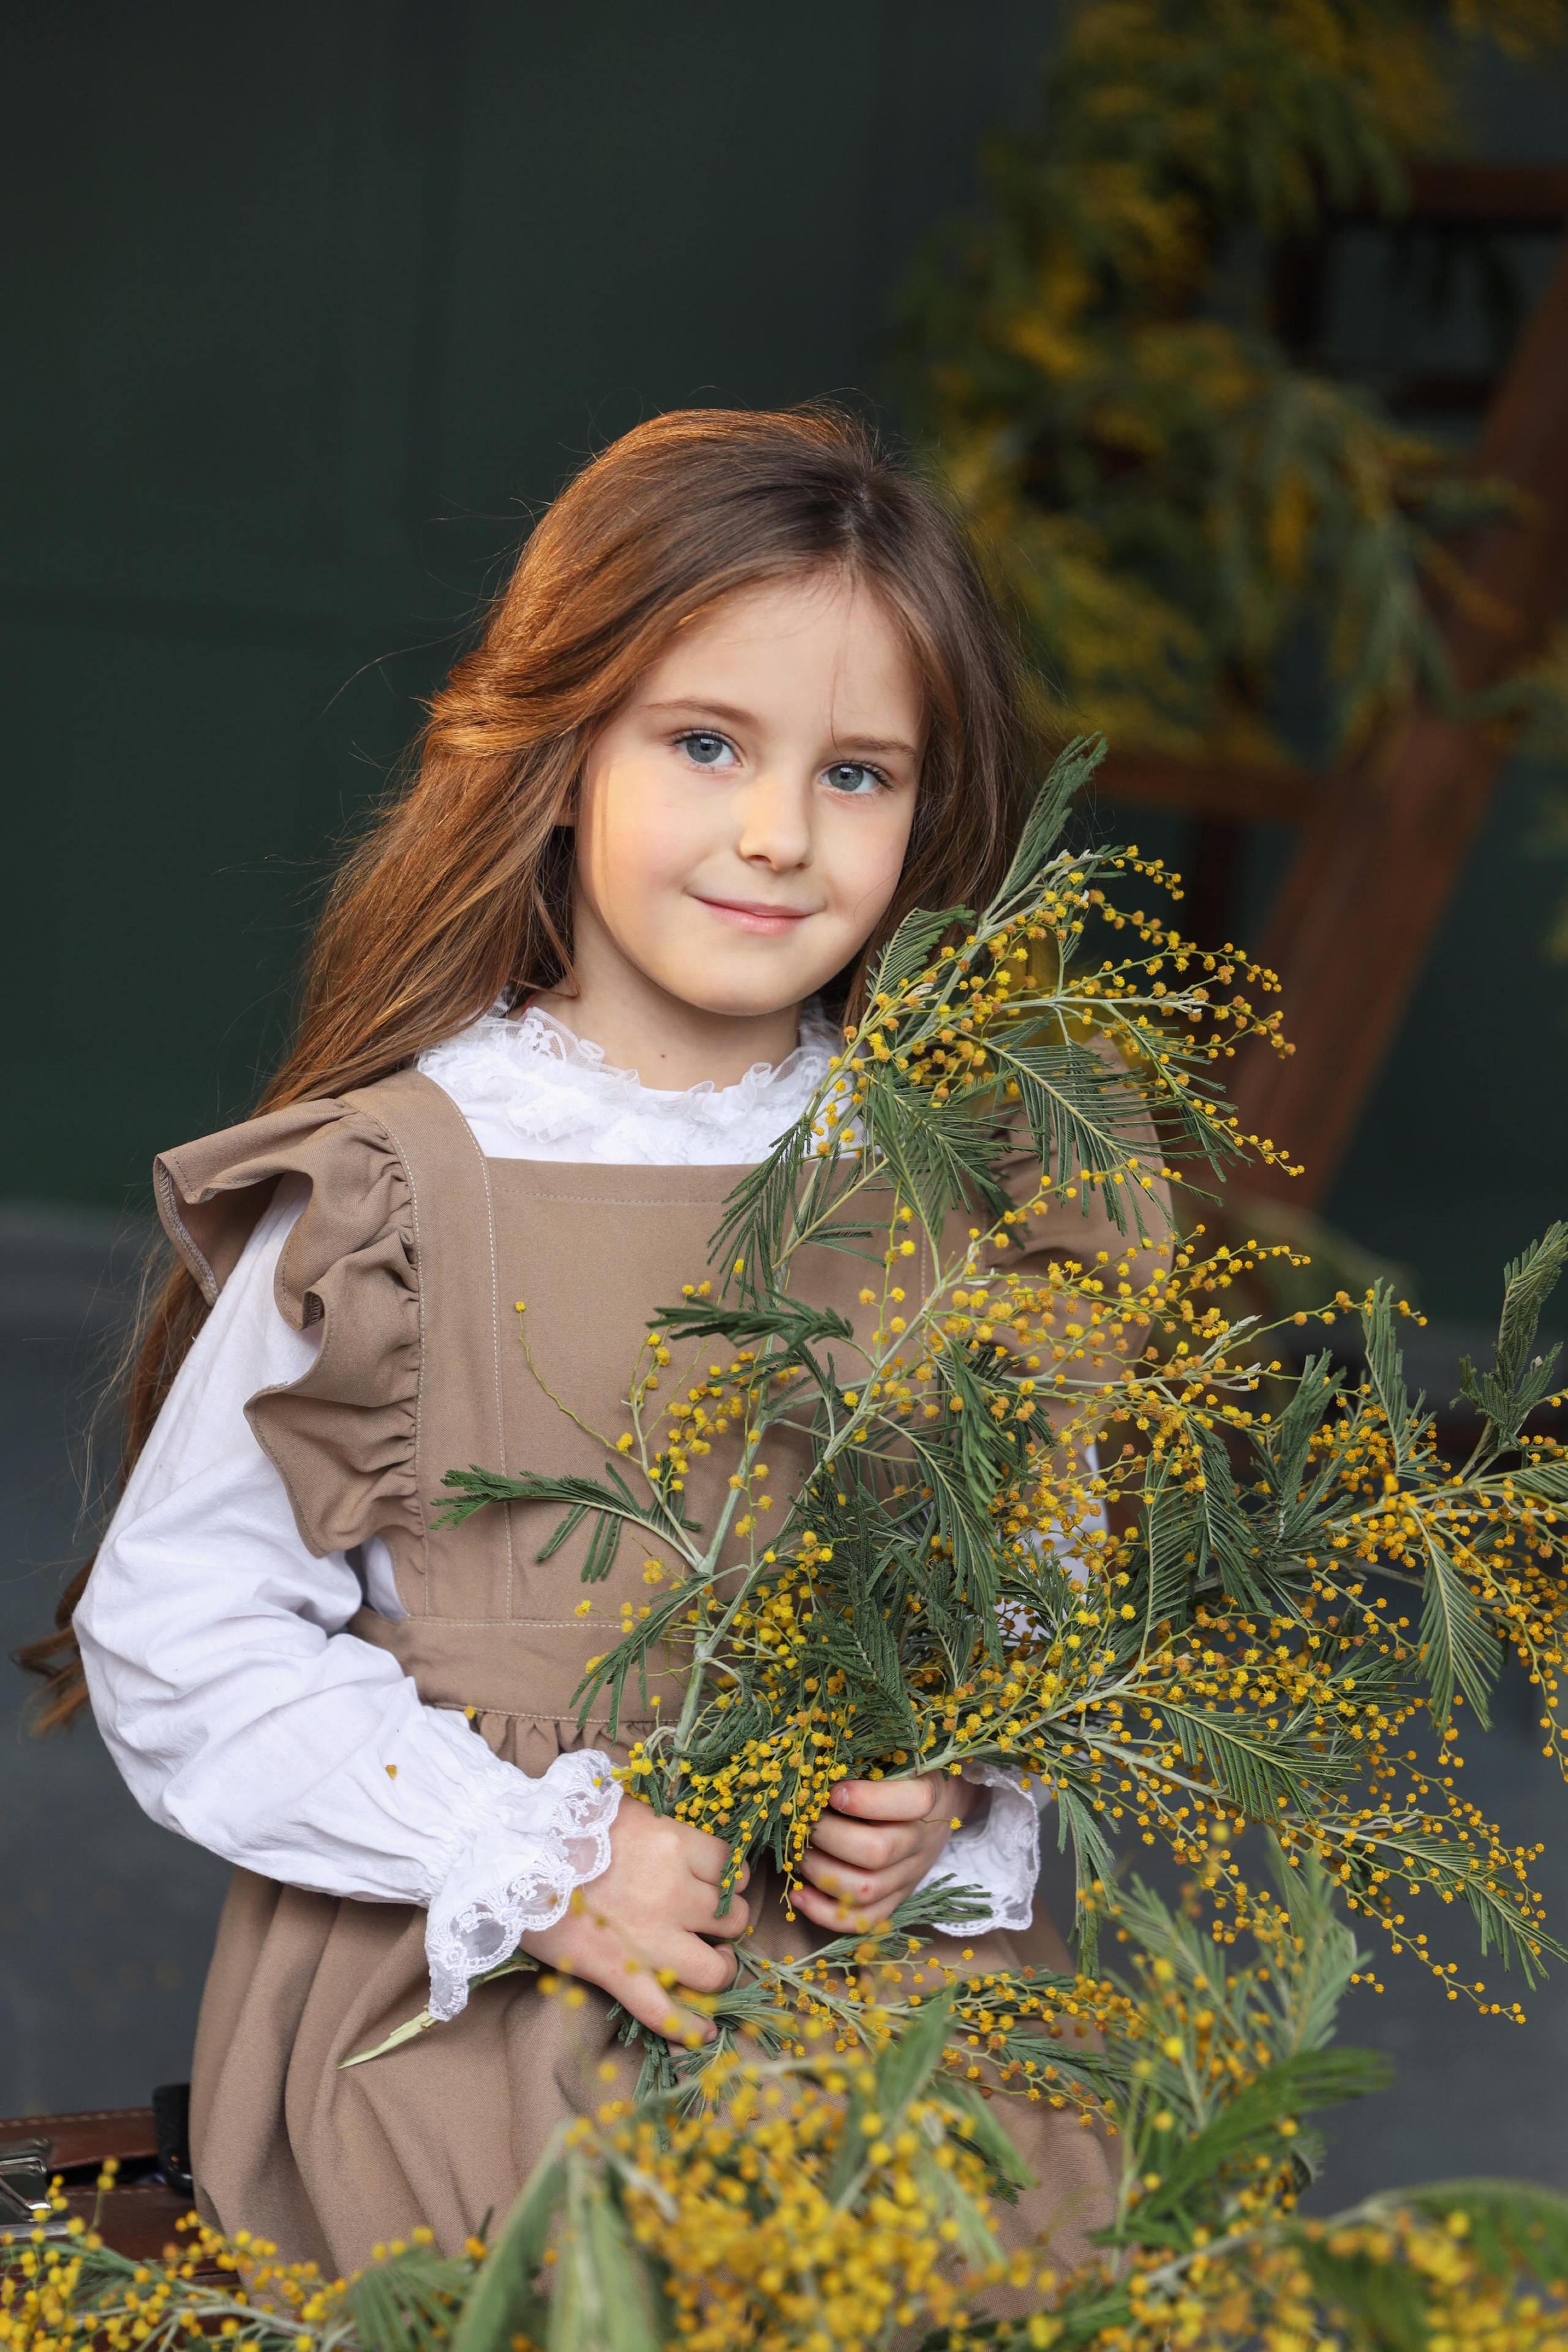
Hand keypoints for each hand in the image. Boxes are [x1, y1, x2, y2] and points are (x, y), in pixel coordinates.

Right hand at [519, 1799, 748, 2045]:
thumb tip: (679, 1840)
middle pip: (731, 1917)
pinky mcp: (620, 1973)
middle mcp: (674, 1891)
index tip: (719, 1885)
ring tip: (710, 1962)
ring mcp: (650, 1938)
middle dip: (726, 1923)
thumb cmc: (565, 1824)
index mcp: (675, 1844)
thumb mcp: (623, 1809)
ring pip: (714, 1968)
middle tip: (711, 1924)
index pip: (730, 1868)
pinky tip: (703, 2031)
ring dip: (719, 1968)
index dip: (729, 1880)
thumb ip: (659, 1827)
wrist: (514, 1854)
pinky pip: (666, 2012)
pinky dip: (689, 2027)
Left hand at [790, 1772, 983, 1933]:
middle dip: (829, 1836)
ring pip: (865, 1891)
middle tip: (804, 1821)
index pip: (912, 1801)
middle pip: (877, 1851)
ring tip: (799, 1852)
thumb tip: (812, 1762)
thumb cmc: (902, 1775)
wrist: (938, 1811)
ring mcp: (908, 1876)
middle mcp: (920, 1841)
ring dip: (821, 1873)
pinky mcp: (896, 1900)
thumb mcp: (896, 1759)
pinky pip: (863, 1921)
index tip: (833, 1790)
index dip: (865, 1799)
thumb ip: (864, 1758)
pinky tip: (798, 1894)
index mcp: (926, 1797)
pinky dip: (825, 1913)